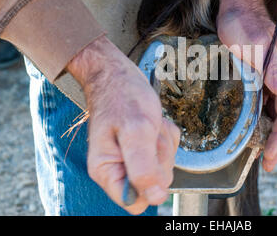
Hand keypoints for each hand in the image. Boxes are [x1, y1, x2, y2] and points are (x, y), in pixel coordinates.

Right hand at [67, 36, 179, 214]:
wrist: (119, 74)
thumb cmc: (122, 96)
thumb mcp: (136, 131)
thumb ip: (143, 168)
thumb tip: (155, 198)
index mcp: (107, 171)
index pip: (135, 202)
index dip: (150, 183)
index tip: (148, 157)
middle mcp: (119, 168)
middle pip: (156, 183)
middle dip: (160, 155)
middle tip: (148, 133)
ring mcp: (134, 158)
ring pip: (165, 165)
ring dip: (163, 142)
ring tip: (150, 124)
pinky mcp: (147, 147)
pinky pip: (169, 149)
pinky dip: (166, 134)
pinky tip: (154, 122)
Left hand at [217, 0, 276, 171]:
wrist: (235, 7)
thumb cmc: (246, 24)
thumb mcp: (259, 46)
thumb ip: (275, 69)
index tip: (269, 157)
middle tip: (266, 165)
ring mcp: (268, 80)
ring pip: (274, 115)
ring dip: (269, 136)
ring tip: (259, 156)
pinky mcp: (256, 78)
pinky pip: (261, 106)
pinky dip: (258, 122)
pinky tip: (249, 131)